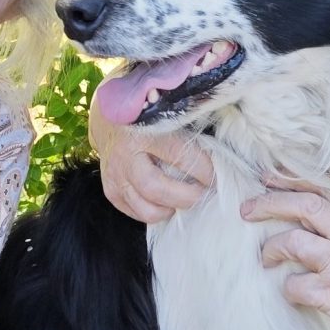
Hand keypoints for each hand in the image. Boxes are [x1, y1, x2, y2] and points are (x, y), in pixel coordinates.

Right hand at [89, 105, 213, 223]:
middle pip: (157, 188)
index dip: (204, 171)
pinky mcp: (110, 190)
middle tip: (203, 195)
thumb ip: (188, 133)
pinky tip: (166, 203)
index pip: (179, 156)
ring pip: (145, 207)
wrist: (109, 120)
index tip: (218, 176)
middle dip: (187, 197)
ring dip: (171, 209)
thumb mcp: (167, 117)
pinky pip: (135, 212)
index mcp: (144, 131)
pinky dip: (154, 213)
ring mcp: (115, 175)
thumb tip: (219, 156)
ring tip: (184, 201)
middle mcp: (126, 155)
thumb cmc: (147, 118)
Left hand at [244, 178, 329, 329]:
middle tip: (247, 210)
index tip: (270, 178)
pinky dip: (288, 289)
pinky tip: (291, 293)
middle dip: (270, 203)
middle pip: (304, 205)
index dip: (293, 181)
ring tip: (267, 257)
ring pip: (293, 241)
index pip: (325, 189)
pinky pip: (296, 286)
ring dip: (272, 248)